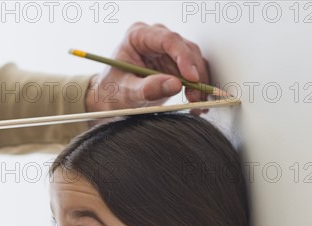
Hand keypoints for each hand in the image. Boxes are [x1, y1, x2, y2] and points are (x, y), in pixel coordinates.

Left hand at [85, 22, 210, 114]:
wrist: (112, 100)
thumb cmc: (112, 91)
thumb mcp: (126, 92)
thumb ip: (147, 88)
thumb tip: (174, 84)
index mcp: (138, 36)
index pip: (168, 40)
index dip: (183, 58)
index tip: (192, 78)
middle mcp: (156, 39)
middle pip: (186, 49)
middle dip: (195, 75)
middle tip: (195, 97)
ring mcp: (167, 50)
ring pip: (195, 61)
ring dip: (199, 83)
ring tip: (196, 104)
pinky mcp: (176, 64)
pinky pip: (194, 72)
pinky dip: (198, 88)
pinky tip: (196, 103)